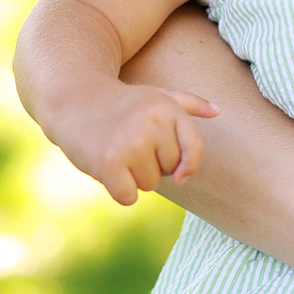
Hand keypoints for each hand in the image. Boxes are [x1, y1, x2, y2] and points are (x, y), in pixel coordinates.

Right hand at [52, 78, 219, 204]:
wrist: (75, 100)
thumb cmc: (123, 102)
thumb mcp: (157, 95)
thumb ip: (189, 104)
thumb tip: (218, 111)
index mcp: (168, 108)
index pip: (194, 150)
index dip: (188, 166)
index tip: (180, 173)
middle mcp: (152, 124)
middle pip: (170, 171)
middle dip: (153, 166)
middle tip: (132, 146)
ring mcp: (130, 143)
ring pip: (150, 184)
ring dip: (135, 178)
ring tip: (119, 153)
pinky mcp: (109, 163)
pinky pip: (129, 197)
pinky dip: (120, 191)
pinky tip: (108, 169)